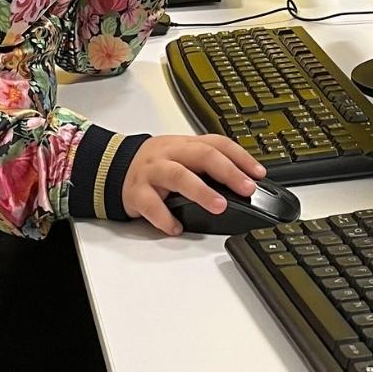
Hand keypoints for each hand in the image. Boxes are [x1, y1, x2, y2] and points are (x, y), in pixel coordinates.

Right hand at [122, 133, 266, 235]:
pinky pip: (151, 205)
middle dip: (227, 171)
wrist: (113, 168)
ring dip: (201, 191)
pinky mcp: (136, 192)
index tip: (258, 173)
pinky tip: (176, 227)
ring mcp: (152, 172)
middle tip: (246, 188)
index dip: (240, 157)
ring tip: (219, 206)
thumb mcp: (181, 156)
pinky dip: (164, 218)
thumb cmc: (155, 164)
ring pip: (178, 176)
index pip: (217, 144)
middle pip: (201, 155)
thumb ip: (208, 165)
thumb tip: (243, 184)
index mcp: (185, 145)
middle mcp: (170, 154)